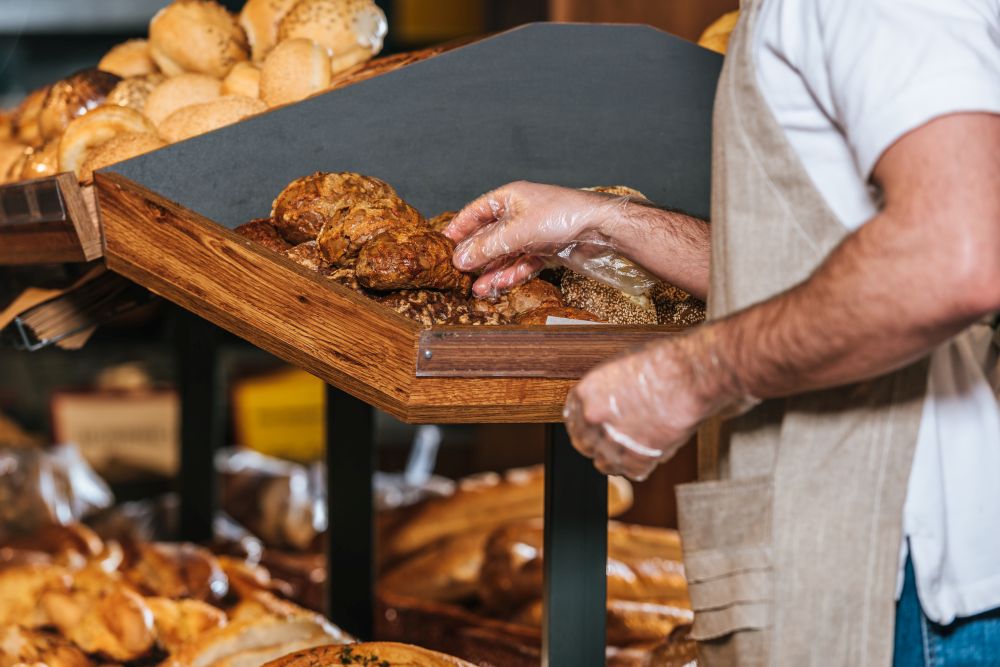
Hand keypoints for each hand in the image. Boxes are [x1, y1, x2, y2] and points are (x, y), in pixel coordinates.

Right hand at [443, 181, 627, 296]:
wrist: (600, 228)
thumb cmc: (562, 215)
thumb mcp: (517, 231)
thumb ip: (487, 247)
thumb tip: (460, 259)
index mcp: (509, 198)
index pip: (475, 212)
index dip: (458, 228)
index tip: (443, 245)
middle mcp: (519, 214)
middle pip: (489, 237)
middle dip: (475, 256)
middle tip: (458, 273)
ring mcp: (532, 233)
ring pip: (505, 254)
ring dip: (491, 271)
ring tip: (477, 289)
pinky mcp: (545, 249)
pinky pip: (522, 263)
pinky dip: (511, 274)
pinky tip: (499, 285)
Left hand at [564, 328, 757, 480]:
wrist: (691, 376)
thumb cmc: (665, 363)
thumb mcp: (623, 368)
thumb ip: (607, 391)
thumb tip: (606, 405)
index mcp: (587, 393)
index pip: (572, 418)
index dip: (584, 424)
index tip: (592, 428)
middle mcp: (595, 419)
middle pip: (584, 443)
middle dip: (596, 443)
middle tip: (613, 440)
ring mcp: (615, 441)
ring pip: (604, 463)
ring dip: (616, 458)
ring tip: (632, 448)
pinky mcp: (638, 459)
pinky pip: (631, 472)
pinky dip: (639, 466)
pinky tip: (648, 453)